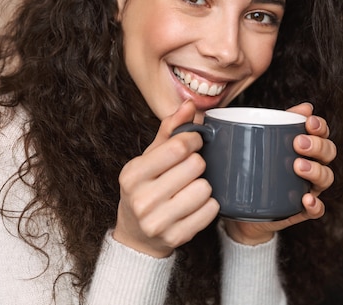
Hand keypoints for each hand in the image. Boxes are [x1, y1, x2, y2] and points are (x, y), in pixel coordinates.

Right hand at [113, 101, 219, 257]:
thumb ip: (169, 131)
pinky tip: (196, 204)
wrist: (137, 236)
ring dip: (204, 185)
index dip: (194, 140)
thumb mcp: (148, 159)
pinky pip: (210, 211)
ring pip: (204, 189)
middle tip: (191, 168)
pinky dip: (209, 204)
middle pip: (195, 166)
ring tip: (192, 187)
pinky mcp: (175, 238)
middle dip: (198, 163)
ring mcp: (158, 222)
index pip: (177, 147)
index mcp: (132, 174)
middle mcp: (142, 199)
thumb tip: (189, 105)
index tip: (195, 142)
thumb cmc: (145, 188)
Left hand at [223, 102, 335, 244]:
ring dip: (316, 170)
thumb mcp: (258, 143)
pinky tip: (306, 199)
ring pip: (326, 178)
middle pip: (328, 153)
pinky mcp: (300, 211)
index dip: (320, 126)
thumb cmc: (253, 168)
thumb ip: (272, 122)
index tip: (309, 122)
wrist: (242, 209)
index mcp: (304, 147)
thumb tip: (300, 106)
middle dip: (317, 145)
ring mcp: (308, 188)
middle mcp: (312, 166)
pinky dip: (315, 205)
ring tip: (298, 166)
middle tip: (298, 143)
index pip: (321, 133)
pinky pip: (317, 210)